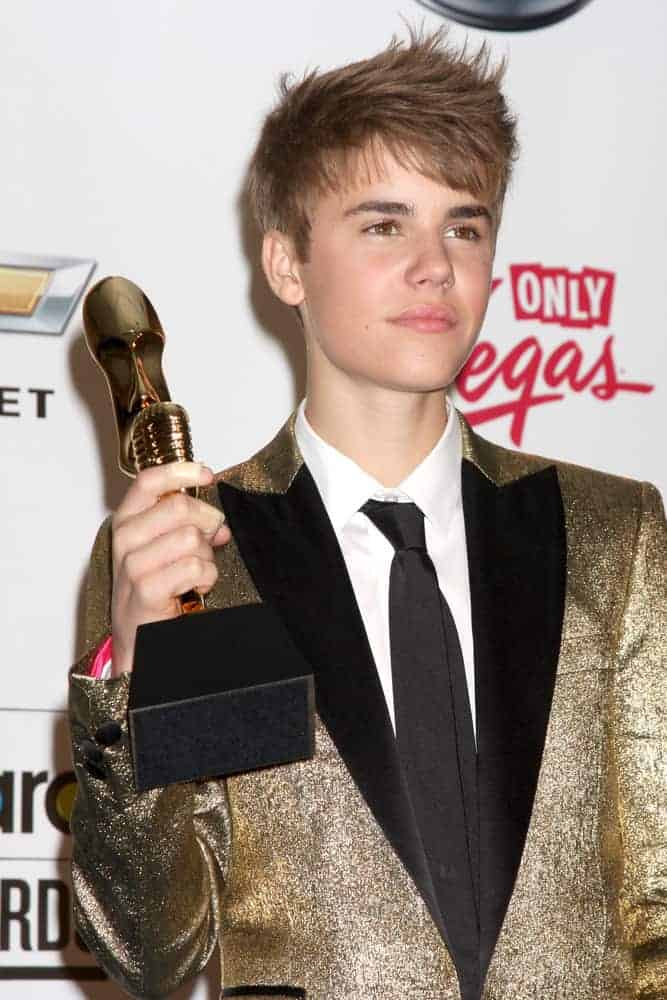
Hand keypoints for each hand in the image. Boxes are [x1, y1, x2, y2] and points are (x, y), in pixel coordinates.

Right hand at [110, 462, 230, 676]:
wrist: (138, 645)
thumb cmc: (152, 595)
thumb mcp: (165, 552)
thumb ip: (188, 529)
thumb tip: (218, 522)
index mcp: (126, 523)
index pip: (149, 482)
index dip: (182, 472)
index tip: (207, 475)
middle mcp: (124, 541)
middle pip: (180, 507)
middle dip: (208, 521)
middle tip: (211, 540)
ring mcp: (132, 566)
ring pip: (191, 538)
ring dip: (206, 556)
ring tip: (198, 573)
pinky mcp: (145, 591)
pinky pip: (194, 567)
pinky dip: (206, 577)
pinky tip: (197, 588)